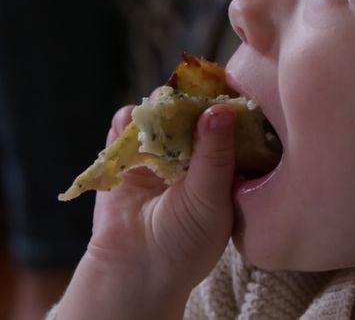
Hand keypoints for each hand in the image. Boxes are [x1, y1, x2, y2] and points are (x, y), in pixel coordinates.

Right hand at [56, 101, 236, 318]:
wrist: (138, 270)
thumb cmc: (187, 241)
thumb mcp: (211, 198)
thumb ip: (215, 155)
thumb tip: (220, 110)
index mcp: (224, 164)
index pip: (229, 123)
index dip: (226, 104)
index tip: (225, 83)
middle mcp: (193, 155)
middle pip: (192, 112)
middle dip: (189, 98)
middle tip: (187, 90)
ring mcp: (159, 154)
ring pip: (159, 115)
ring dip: (157, 106)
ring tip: (159, 106)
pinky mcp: (126, 157)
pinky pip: (125, 128)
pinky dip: (126, 121)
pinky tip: (131, 123)